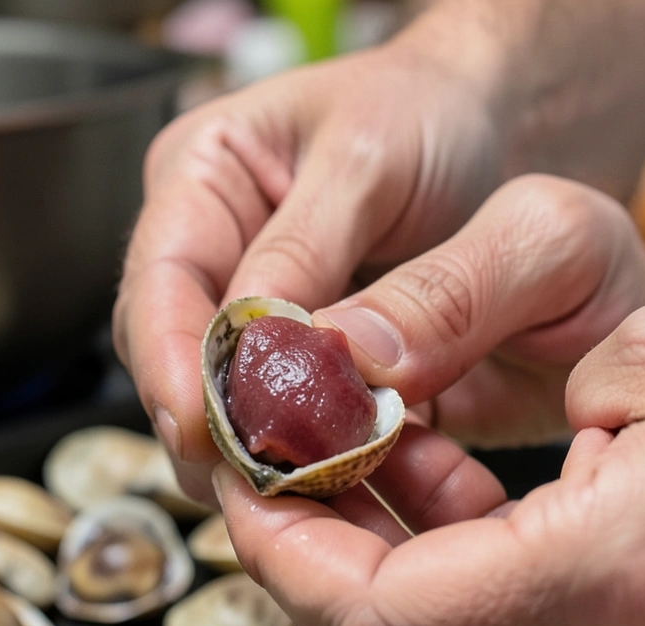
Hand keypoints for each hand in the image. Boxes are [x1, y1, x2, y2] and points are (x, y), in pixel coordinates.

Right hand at [114, 37, 508, 501]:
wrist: (484, 124)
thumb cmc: (421, 112)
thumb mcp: (368, 156)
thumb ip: (311, 243)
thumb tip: (270, 340)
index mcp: (201, 178)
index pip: (159, 280)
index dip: (171, 361)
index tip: (200, 426)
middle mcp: (209, 248)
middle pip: (175, 353)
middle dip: (210, 421)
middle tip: (252, 479)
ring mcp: (250, 306)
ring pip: (225, 397)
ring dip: (258, 449)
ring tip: (299, 494)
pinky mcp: (299, 356)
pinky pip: (288, 416)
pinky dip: (312, 452)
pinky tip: (345, 483)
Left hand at [219, 276, 644, 625]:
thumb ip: (488, 389)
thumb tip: (359, 401)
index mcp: (612, 576)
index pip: (383, 614)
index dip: (287, 550)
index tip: (247, 476)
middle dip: (311, 560)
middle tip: (278, 468)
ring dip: (376, 569)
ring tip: (362, 464)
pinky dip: (449, 581)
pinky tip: (449, 498)